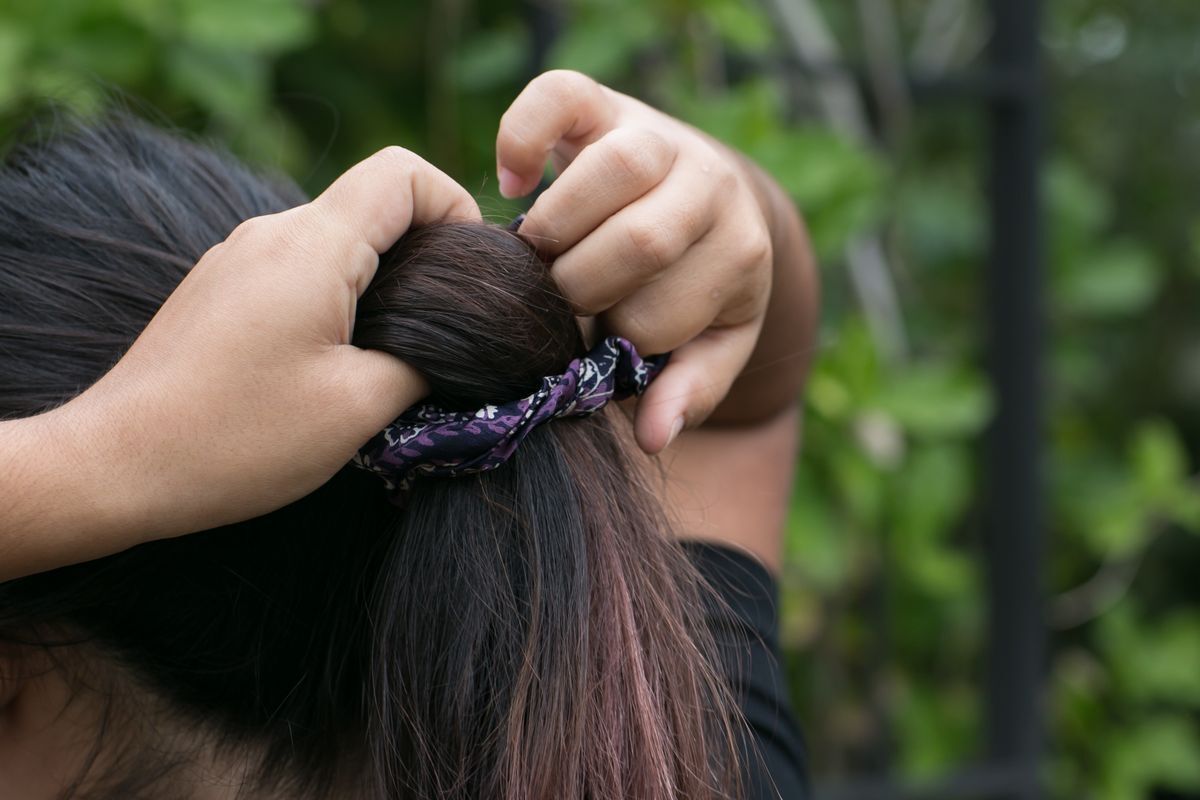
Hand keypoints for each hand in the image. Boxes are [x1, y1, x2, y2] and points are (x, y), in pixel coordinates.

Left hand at [62, 147, 478, 540]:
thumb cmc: (237, 439)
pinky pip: (299, 270)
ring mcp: (239, 258)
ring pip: (337, 241)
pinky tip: (331, 365)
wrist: (116, 466)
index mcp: (312, 247)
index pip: (403, 173)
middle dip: (424, 256)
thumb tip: (456, 348)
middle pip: (373, 204)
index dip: (454, 207)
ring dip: (380, 285)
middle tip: (440, 331)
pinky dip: (336, 301)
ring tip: (386, 358)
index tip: (465, 275)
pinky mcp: (221, 289)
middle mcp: (271, 233)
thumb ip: (424, 363)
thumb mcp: (357, 408)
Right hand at [496, 70, 773, 452]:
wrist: (710, 190)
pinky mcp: (605, 101)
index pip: (658, 315)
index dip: (612, 340)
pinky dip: (520, 139)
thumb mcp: (712, 340)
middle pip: (641, 242)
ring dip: (557, 229)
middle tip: (564, 299)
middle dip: (582, 289)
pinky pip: (557, 97)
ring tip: (542, 254)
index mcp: (739, 250)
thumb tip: (653, 436)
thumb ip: (689, 387)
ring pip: (611, 169)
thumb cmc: (699, 280)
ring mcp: (657, 133)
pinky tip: (515, 181)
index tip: (599, 333)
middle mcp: (708, 182)